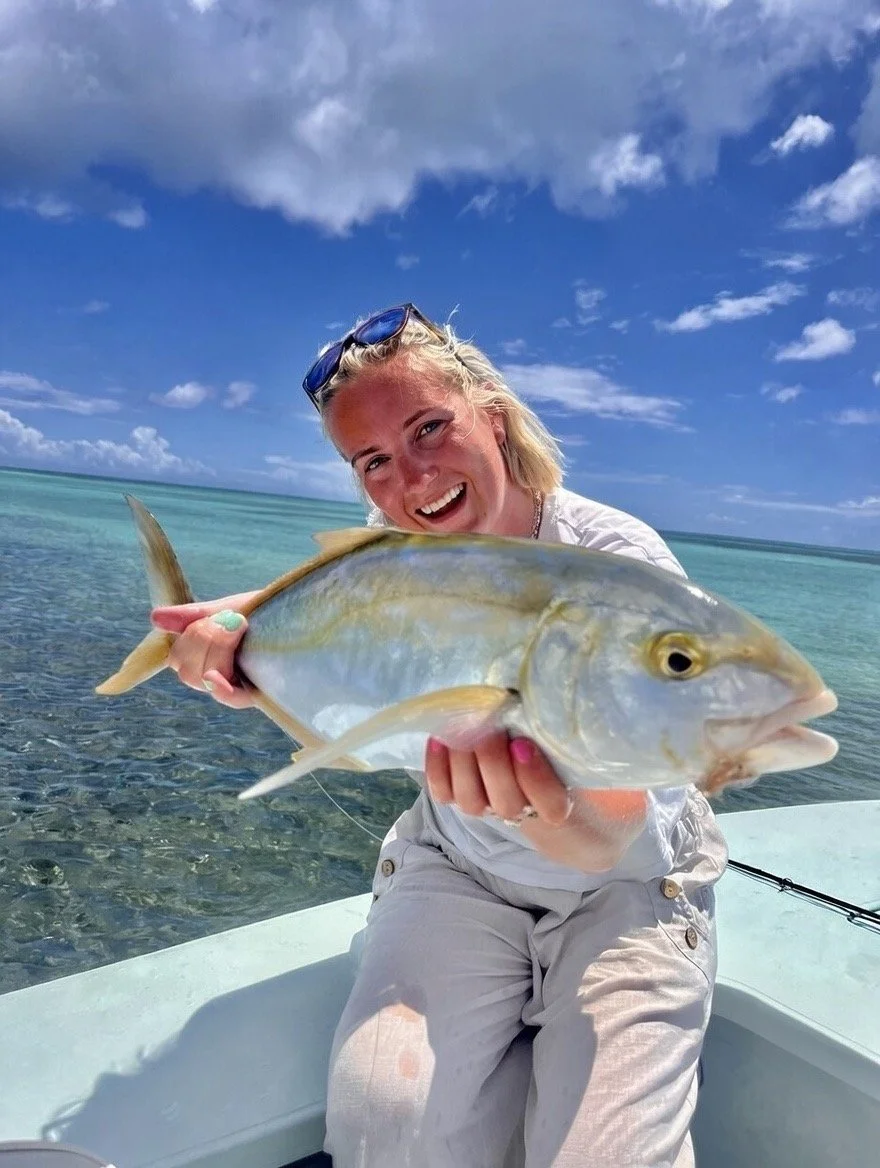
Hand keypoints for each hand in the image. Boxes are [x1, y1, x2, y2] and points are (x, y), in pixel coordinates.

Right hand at [151, 593, 257, 708]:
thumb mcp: (226, 608)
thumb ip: (192, 616)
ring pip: (200, 678)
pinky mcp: (255, 695)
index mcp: (205, 654)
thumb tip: (155, 618)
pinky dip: (222, 687)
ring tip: (241, 627)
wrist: (303, 613)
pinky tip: (223, 678)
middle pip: (185, 669)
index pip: (177, 657)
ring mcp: (234, 685)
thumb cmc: (266, 612)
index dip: (189, 640)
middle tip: (234, 621)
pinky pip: (227, 697)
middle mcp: (216, 673)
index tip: (212, 619)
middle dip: (204, 638)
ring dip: (217, 648)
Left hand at [425, 731, 648, 872]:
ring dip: (464, 764)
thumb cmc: (560, 750)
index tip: (523, 744)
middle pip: (506, 801)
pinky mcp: (461, 796)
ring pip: (472, 800)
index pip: (550, 805)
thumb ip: (576, 734)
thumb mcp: (574, 745)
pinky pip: (444, 793)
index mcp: (559, 803)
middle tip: (490, 726)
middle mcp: (521, 810)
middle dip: (494, 764)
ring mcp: (488, 806)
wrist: (537, 781)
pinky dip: (437, 769)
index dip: (535, 779)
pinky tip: (438, 738)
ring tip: (463, 729)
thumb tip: (581, 697)